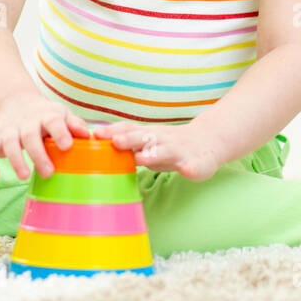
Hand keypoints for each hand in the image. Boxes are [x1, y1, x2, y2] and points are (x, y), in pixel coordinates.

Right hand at [0, 93, 89, 181]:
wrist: (17, 102)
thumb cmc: (47, 116)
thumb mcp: (62, 115)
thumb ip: (75, 124)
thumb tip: (88, 136)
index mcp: (47, 116)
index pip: (53, 121)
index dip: (60, 132)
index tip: (67, 146)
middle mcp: (27, 122)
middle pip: (30, 135)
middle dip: (38, 154)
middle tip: (48, 172)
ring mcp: (10, 130)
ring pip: (9, 142)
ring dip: (16, 159)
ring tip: (24, 176)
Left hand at [90, 122, 222, 180]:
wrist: (207, 143)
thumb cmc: (169, 146)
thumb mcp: (147, 144)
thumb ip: (128, 147)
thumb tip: (96, 152)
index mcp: (148, 135)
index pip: (128, 129)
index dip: (112, 131)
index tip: (94, 134)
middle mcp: (162, 140)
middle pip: (144, 137)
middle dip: (130, 138)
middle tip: (115, 142)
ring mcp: (179, 151)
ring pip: (166, 150)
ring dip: (155, 153)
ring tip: (143, 157)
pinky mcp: (195, 163)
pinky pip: (193, 166)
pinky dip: (190, 168)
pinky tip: (187, 170)